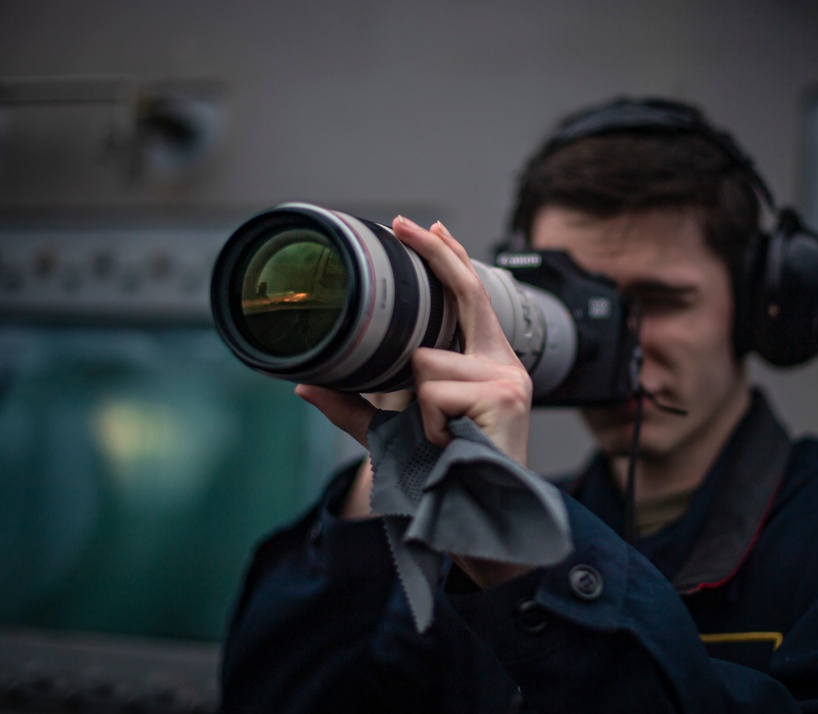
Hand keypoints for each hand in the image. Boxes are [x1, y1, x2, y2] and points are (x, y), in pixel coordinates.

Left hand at [295, 218, 531, 462]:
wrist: (480, 520)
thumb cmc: (446, 473)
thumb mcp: (392, 433)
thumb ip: (352, 406)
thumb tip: (301, 385)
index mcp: (487, 366)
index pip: (471, 300)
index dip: (451, 259)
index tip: (430, 226)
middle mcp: (504, 366)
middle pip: (462, 298)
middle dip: (434, 259)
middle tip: (404, 222)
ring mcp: (507, 379)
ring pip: (425, 362)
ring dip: (418, 408)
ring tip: (441, 439)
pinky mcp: (502, 396)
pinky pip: (431, 393)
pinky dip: (427, 424)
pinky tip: (450, 444)